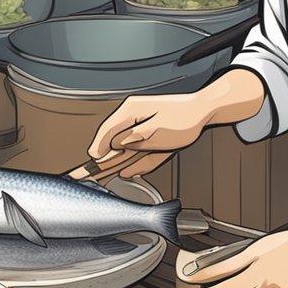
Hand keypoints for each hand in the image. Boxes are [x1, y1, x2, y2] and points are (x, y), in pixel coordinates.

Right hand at [88, 93, 212, 177]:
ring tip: (97, 176)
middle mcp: (134, 118)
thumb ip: (135, 139)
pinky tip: (130, 172)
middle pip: (113, 143)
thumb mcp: (157, 130)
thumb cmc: (185, 117)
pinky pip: (142, 152)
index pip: (108, 131)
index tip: (92, 160)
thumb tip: (117, 146)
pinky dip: (138, 162)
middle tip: (81, 174)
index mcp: (131, 111)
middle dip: (99, 160)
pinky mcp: (153, 136)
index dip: (99, 148)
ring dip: (114, 163)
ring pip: (125, 150)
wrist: (205, 110)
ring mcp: (143, 128)